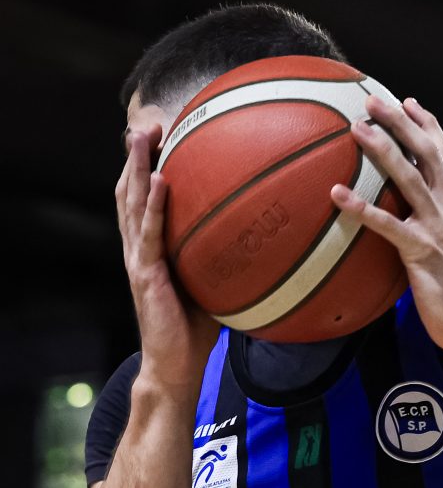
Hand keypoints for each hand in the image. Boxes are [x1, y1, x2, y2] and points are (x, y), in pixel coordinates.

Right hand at [116, 127, 218, 393]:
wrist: (175, 366)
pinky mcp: (144, 275)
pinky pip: (148, 233)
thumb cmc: (196, 330)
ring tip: (143, 134)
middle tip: (148, 122)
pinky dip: (154, 205)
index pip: (145, 199)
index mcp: (151, 248)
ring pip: (131, 203)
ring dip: (137, 166)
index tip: (161, 136)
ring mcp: (138, 259)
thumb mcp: (214, 285)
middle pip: (130, 191)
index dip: (148, 167)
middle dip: (136, 155)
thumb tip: (266, 241)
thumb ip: (227, 260)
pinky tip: (162, 181)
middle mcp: (138, 248)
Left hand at [330, 96, 442, 356]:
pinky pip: (388, 225)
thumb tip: (406, 216)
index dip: (427, 125)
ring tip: (357, 129)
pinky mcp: (422, 252)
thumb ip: (431, 225)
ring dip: (384, 150)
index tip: (408, 102)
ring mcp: (437, 229)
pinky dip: (362, 208)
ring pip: (410, 179)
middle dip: (401, 123)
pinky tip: (337, 195)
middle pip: (428, 154)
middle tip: (373, 101)